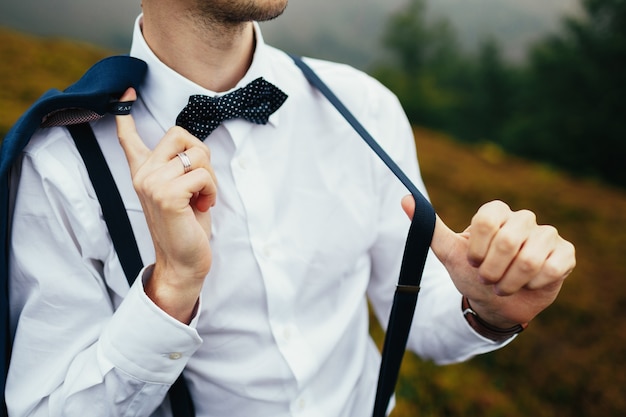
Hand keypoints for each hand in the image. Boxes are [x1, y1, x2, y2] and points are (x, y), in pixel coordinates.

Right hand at [115, 88, 216, 322]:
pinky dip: (211, 190)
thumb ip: (177, 168)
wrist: (183, 262)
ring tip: (201, 199)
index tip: (126, 93)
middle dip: (202, 157)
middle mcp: (142, 174)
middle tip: (200, 185)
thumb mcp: (181, 191)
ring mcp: (151, 183)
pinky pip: (202, 174)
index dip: (126, 114)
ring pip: (196, 155)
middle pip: (181, 134)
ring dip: (210, 178)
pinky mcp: (166, 194)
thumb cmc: (187, 227)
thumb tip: (189, 146)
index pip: (129, 138)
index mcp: (143, 172)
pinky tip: (203, 207)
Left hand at [402, 196, 575, 327]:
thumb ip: (430, 227)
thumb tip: (405, 199)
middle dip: (492, 271)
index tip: (473, 262)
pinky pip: (552, 268)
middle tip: (489, 279)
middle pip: (508, 241)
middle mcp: (522, 219)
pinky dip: (533, 284)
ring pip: (530, 258)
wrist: (496, 302)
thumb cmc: (472, 274)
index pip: (487, 219)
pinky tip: (529, 285)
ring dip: (511, 282)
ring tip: (505, 286)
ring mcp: (546, 235)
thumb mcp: (449, 253)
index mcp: (495, 213)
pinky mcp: (564, 253)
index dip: (478, 249)